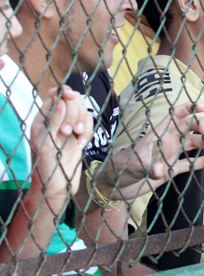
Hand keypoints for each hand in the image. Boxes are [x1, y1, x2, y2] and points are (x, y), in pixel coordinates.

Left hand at [30, 86, 92, 205]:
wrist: (58, 183)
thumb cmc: (46, 165)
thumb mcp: (46, 142)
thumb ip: (54, 121)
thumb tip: (63, 101)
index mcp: (43, 118)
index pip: (55, 94)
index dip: (64, 92)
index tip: (70, 97)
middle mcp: (56, 118)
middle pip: (73, 100)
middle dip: (74, 113)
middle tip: (68, 132)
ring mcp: (70, 125)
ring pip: (83, 110)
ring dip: (82, 122)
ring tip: (76, 137)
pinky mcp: (80, 133)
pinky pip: (90, 123)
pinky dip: (88, 132)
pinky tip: (82, 144)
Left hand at [100, 102, 203, 197]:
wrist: (112, 185)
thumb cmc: (120, 168)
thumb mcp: (134, 165)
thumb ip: (149, 167)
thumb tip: (162, 171)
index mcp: (158, 133)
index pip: (175, 115)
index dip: (188, 108)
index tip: (202, 107)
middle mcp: (167, 141)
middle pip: (189, 128)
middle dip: (201, 127)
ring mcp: (169, 155)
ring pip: (192, 144)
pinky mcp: (170, 170)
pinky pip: (189, 164)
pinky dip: (201, 162)